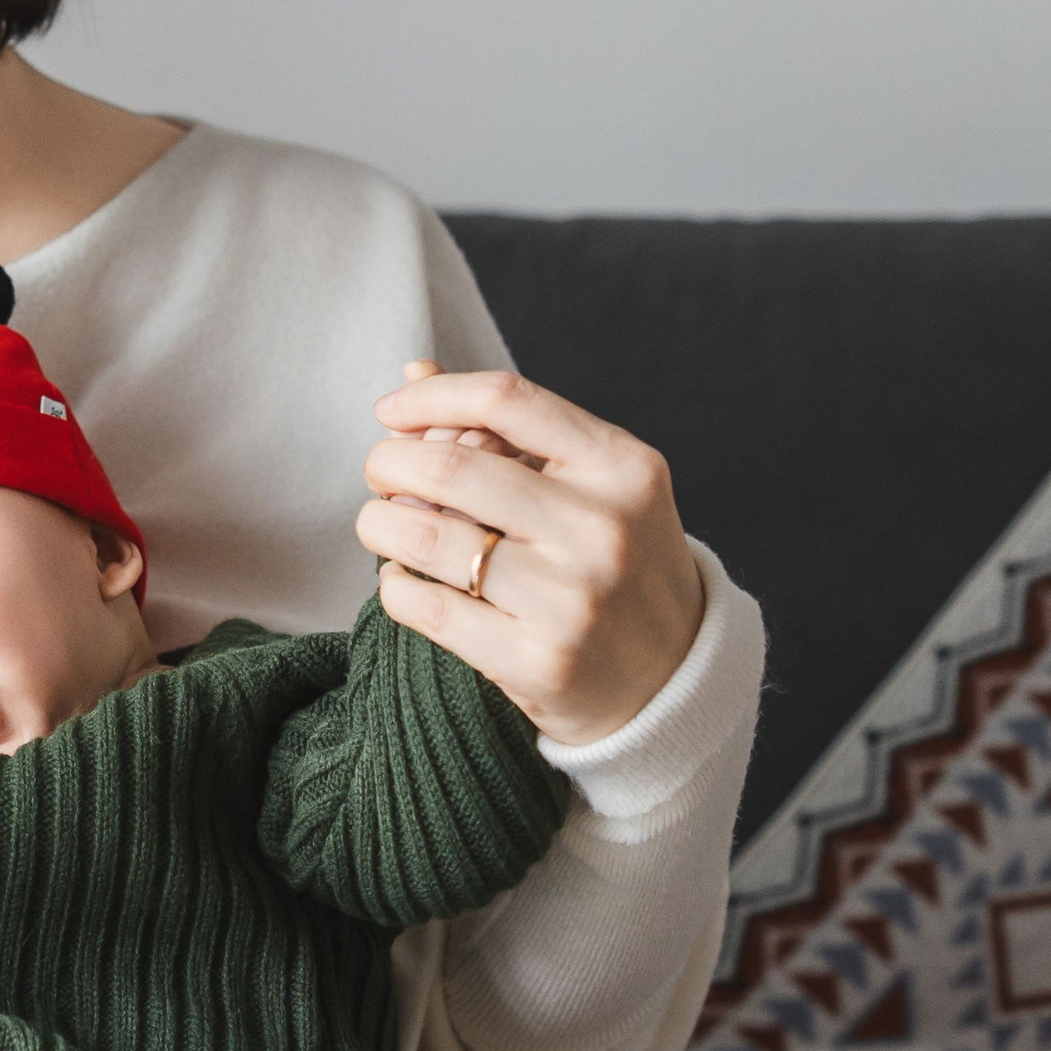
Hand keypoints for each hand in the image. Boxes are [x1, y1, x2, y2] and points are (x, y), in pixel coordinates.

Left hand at [355, 360, 704, 746]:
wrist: (671, 675)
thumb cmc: (614, 559)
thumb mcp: (590, 482)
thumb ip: (508, 429)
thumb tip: (413, 375)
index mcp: (622, 467)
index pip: (506, 399)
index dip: (431, 397)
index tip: (389, 412)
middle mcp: (602, 528)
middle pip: (450, 469)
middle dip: (388, 463)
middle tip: (380, 475)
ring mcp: (571, 599)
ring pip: (426, 538)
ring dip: (379, 525)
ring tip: (383, 526)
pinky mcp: (537, 662)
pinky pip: (426, 607)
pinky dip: (396, 585)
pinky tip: (404, 578)